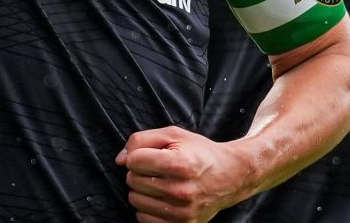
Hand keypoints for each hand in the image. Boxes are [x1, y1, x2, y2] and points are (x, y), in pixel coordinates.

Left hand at [116, 125, 247, 222]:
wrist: (229, 176)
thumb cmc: (199, 153)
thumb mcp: (174, 135)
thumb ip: (142, 140)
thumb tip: (120, 160)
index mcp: (180, 164)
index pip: (134, 161)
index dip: (137, 155)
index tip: (149, 155)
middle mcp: (180, 190)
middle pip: (132, 180)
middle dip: (139, 172)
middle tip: (157, 168)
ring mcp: (181, 211)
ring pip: (135, 200)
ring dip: (142, 190)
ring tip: (159, 182)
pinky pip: (143, 219)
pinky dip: (147, 208)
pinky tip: (161, 198)